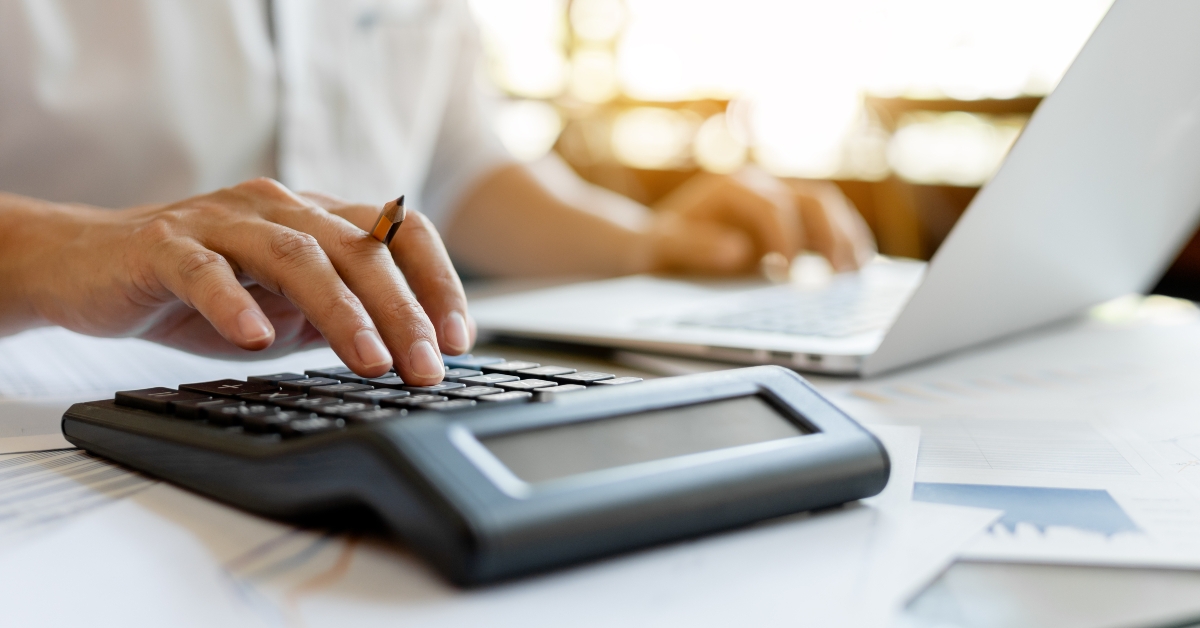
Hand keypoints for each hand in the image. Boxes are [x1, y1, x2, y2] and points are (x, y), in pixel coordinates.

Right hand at [2, 179, 473, 383]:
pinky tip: (256, 340)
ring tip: (369, 361)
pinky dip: (233, 302)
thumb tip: (412, 355)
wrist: (90, 268)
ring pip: (296, 255)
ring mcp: (221, 221)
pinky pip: (203, 269)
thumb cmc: (200, 290)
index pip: (400, 234)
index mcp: (317, 218)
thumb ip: (341, 317)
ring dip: (342, 311)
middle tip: (426, 368)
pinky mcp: (163, 244)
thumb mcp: (286, 308)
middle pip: (359, 251)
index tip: (459, 339)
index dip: (437, 281)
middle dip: (403, 312)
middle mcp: (279, 208)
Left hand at [648, 168, 875, 274]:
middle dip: (830, 235)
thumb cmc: (662, 246)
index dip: (785, 239)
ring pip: (826, 207)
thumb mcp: (666, 246)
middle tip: (839, 274)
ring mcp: (779, 199)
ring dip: (846, 238)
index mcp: (732, 188)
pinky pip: (827, 222)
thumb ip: (696, 246)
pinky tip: (856, 268)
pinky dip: (844, 242)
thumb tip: (737, 252)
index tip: (788, 274)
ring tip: (857, 273)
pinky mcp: (790, 219)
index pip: (773, 207)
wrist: (660, 242)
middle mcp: (761, 186)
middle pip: (810, 200)